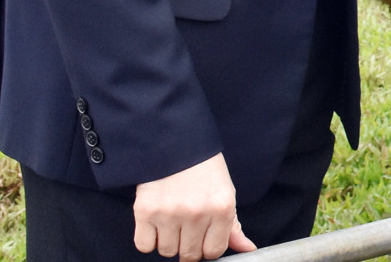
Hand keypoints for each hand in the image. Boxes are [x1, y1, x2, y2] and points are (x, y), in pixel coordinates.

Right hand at [133, 153, 255, 259]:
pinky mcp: (146, 210)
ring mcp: (170, 213)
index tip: (201, 236)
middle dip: (187, 245)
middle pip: (189, 255)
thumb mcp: (224, 191)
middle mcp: (197, 213)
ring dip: (167, 240)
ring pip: (167, 251)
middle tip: (184, 225)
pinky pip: (144, 245)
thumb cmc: (203, 167)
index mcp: (221, 208)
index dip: (206, 246)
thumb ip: (233, 225)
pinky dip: (148, 238)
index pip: (213, 251)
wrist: (175, 140)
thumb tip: (246, 248)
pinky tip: (155, 221)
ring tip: (170, 217)